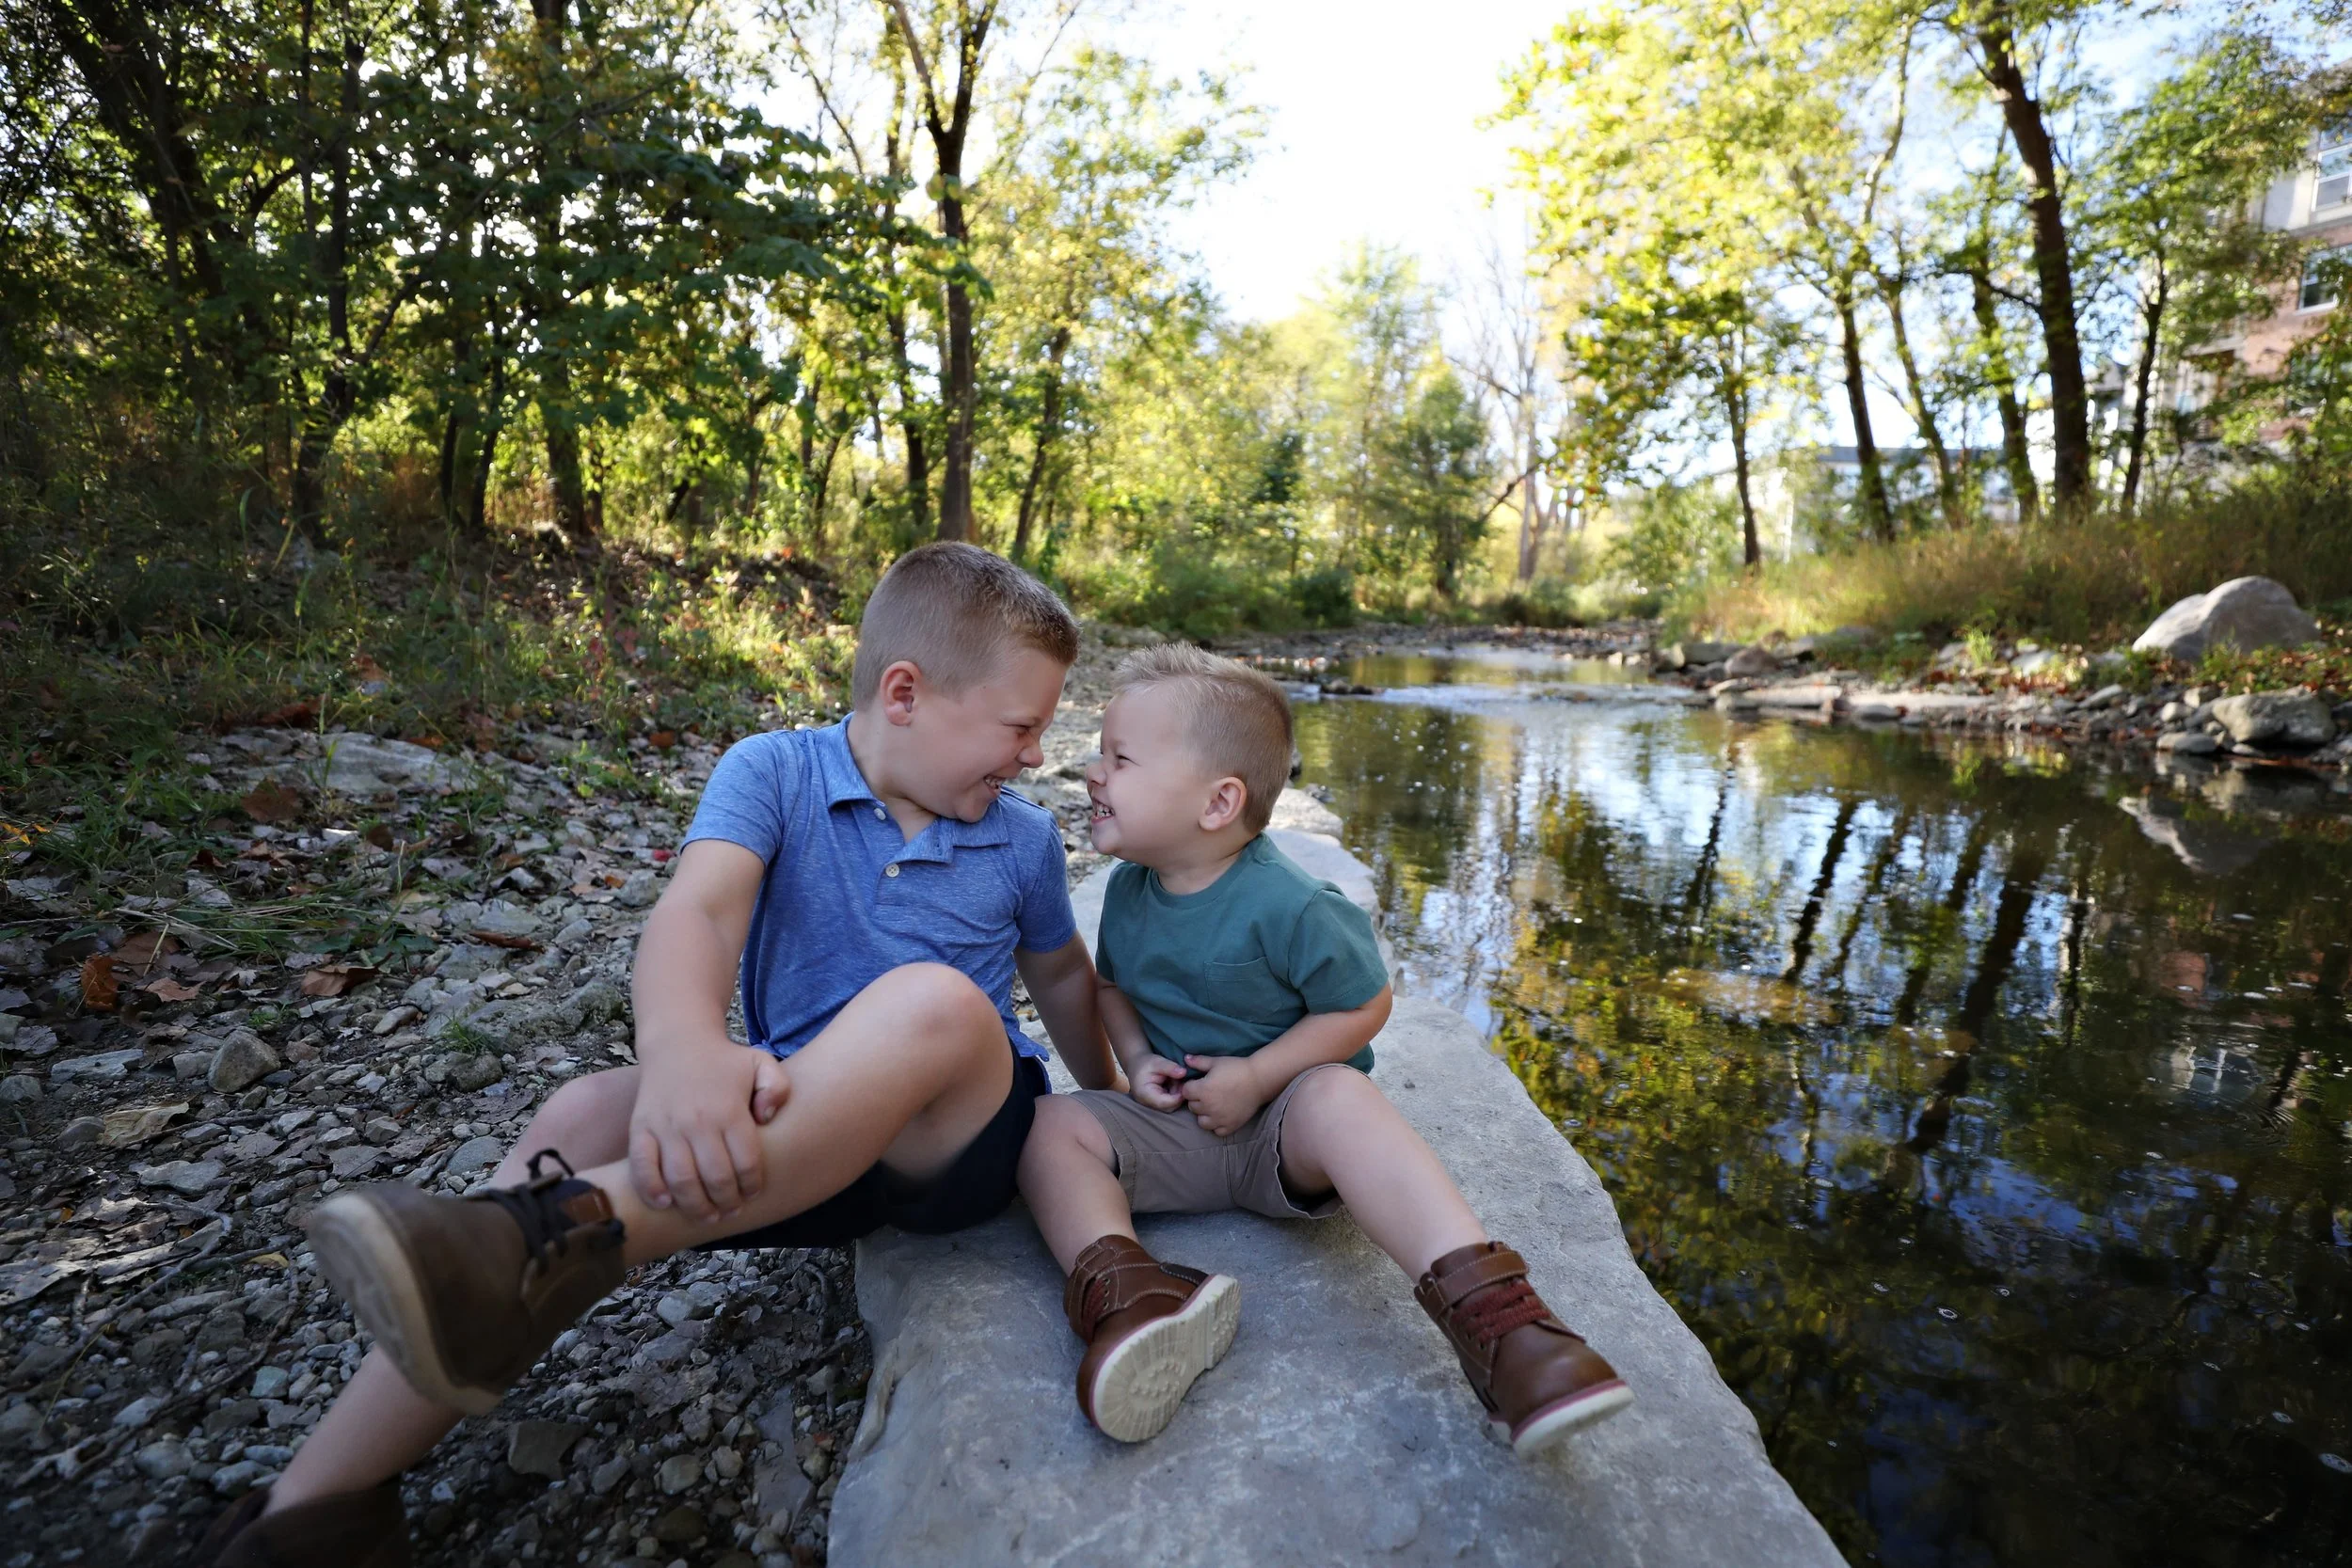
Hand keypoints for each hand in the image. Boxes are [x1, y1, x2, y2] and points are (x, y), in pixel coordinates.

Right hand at [628, 1039, 792, 1220]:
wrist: (678, 1041)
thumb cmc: (724, 1060)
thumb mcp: (762, 1063)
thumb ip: (777, 1089)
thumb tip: (767, 1118)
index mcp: (729, 1111)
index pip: (746, 1163)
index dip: (752, 1186)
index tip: (752, 1194)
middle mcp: (697, 1121)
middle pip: (715, 1178)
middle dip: (727, 1203)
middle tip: (731, 1211)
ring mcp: (666, 1127)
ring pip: (680, 1180)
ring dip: (695, 1206)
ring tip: (707, 1216)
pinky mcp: (641, 1129)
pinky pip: (642, 1167)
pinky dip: (652, 1190)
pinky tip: (666, 1203)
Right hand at [1127, 1053, 1189, 1111]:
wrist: (1136, 1065)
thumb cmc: (1145, 1063)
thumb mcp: (1157, 1061)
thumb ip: (1170, 1067)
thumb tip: (1184, 1072)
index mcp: (1144, 1094)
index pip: (1165, 1103)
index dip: (1179, 1096)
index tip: (1186, 1084)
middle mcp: (1148, 1104)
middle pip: (1170, 1107)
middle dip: (1179, 1094)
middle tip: (1181, 1080)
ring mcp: (1153, 1106)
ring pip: (1172, 1106)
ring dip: (1178, 1093)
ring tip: (1175, 1079)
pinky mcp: (1159, 1104)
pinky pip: (1171, 1103)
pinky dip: (1176, 1093)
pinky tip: (1174, 1083)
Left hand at [1181, 1055, 1268, 1136]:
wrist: (1259, 1080)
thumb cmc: (1237, 1068)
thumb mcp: (1216, 1062)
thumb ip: (1199, 1062)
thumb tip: (1185, 1059)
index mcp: (1203, 1090)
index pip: (1185, 1092)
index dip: (1191, 1086)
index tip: (1199, 1083)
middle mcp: (1208, 1107)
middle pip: (1192, 1106)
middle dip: (1197, 1099)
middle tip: (1208, 1093)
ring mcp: (1219, 1119)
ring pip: (1201, 1121)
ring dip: (1204, 1114)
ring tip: (1213, 1106)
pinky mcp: (1230, 1126)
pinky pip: (1216, 1131)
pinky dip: (1217, 1125)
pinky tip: (1222, 1115)